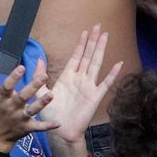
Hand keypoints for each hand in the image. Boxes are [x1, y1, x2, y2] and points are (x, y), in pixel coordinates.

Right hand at [0, 58, 56, 149]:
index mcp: (2, 98)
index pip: (7, 86)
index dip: (14, 77)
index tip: (22, 67)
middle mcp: (11, 107)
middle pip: (23, 96)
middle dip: (33, 87)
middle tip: (45, 76)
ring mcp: (20, 118)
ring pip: (32, 110)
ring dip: (42, 103)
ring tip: (51, 95)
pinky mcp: (27, 127)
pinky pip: (38, 127)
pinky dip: (48, 126)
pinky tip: (58, 123)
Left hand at [39, 25, 120, 152]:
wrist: (60, 130)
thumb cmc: (51, 113)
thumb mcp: (41, 91)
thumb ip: (39, 76)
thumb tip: (38, 59)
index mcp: (68, 76)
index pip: (76, 56)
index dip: (81, 43)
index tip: (85, 31)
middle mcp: (80, 79)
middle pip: (88, 56)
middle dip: (92, 41)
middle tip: (98, 26)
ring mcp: (89, 86)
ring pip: (96, 64)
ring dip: (100, 50)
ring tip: (105, 36)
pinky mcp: (95, 96)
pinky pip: (106, 83)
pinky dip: (112, 74)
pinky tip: (119, 64)